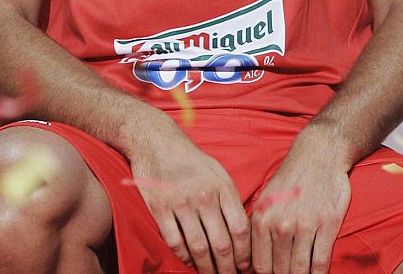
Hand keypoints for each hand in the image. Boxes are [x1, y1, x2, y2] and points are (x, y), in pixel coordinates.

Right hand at [126, 123, 250, 273]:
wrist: (156, 140)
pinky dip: (183, 257)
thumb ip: (230, 199)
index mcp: (222, 187)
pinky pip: (174, 241)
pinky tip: (190, 262)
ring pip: (198, 247)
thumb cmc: (191, 159)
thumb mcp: (218, 171)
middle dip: (228, 268)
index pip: (240, 228)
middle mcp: (204, 196)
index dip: (245, 253)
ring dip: (206, 268)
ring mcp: (180, 203)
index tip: (246, 266)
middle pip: (221, 243)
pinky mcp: (159, 208)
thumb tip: (242, 232)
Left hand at [250, 128, 350, 273]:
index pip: (260, 266)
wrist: (318, 155)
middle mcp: (281, 224)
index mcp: (262, 219)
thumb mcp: (264, 200)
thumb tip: (248, 262)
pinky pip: (320, 261)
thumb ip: (257, 229)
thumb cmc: (290, 180)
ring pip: (300, 269)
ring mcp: (304, 225)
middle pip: (280, 270)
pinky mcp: (327, 224)